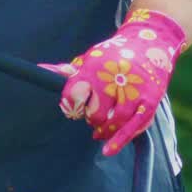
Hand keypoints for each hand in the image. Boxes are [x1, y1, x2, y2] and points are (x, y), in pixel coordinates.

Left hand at [39, 9, 185, 155]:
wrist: (150, 43)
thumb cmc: (114, 55)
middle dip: (90, 117)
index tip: (73, 105)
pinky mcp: (149, 101)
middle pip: (94, 112)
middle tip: (91, 114)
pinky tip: (108, 148)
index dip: (71, 103)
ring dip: (103, 130)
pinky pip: (134, 126)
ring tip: (98, 131)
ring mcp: (133, 91)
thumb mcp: (90, 58)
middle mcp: (114, 79)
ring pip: (113, 122)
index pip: (74, 93)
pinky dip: (120, 140)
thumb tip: (41, 68)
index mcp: (95, 68)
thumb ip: (68, 71)